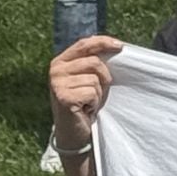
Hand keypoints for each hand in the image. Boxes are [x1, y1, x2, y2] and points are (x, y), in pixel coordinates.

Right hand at [49, 35, 123, 151]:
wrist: (72, 133)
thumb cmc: (83, 105)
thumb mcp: (85, 80)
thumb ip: (92, 64)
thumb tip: (115, 47)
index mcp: (60, 61)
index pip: (84, 44)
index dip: (103, 42)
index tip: (120, 46)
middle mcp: (56, 70)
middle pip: (94, 62)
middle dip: (104, 79)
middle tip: (97, 94)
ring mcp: (58, 83)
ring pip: (95, 80)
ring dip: (98, 95)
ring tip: (89, 103)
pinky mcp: (63, 97)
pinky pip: (92, 93)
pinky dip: (94, 104)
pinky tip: (86, 110)